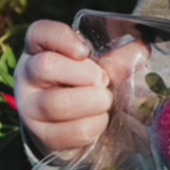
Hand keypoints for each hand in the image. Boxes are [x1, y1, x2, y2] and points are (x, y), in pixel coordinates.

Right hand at [14, 20, 112, 154]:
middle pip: (46, 66)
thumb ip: (117, 58)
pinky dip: (93, 125)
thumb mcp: (98, 67)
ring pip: (56, 103)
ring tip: (106, 101)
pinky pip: (70, 131)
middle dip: (84, 74)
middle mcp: (28, 76)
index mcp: (40, 50)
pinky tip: (100, 120)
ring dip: (91, 102)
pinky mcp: (43, 136)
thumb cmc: (86, 87)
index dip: (62, 39)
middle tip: (103, 82)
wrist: (72, 129)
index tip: (85, 50)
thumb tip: (141, 50)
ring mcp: (30, 108)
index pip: (40, 33)